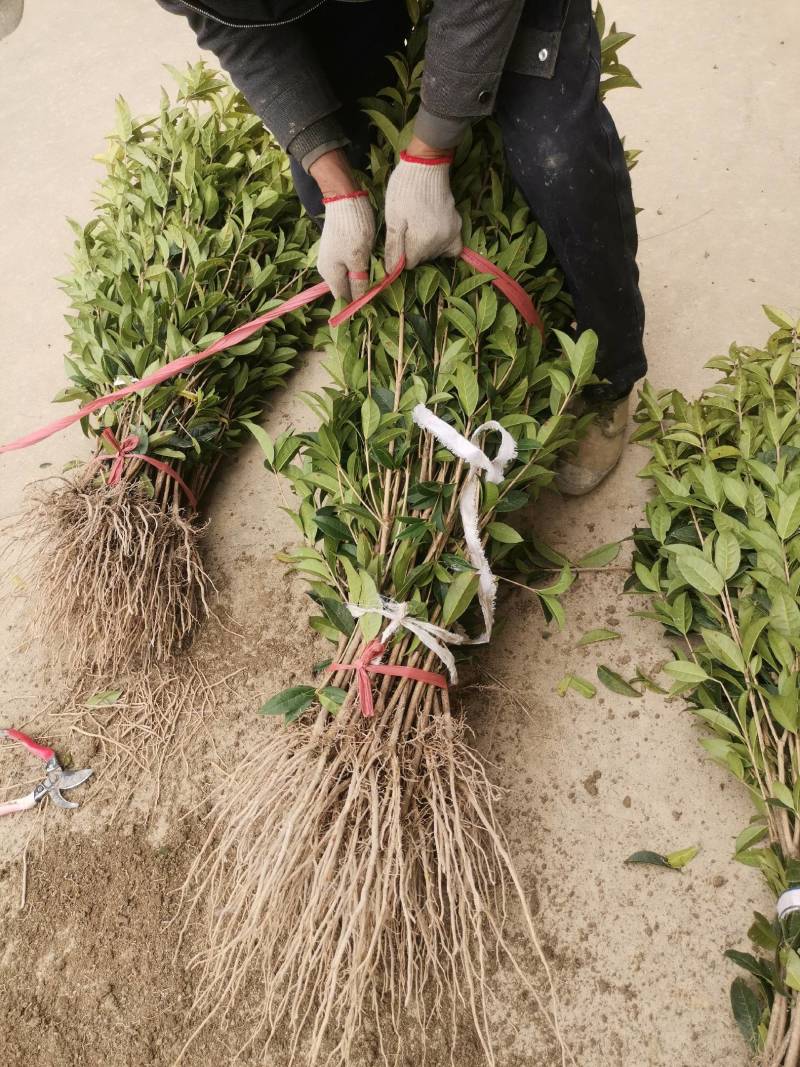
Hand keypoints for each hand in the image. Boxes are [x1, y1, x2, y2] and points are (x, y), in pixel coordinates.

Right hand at [310, 149, 374, 300]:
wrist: (345, 197)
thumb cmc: (352, 230)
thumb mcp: (358, 260)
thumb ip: (359, 283)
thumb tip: (361, 302)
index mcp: (330, 275)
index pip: (344, 299)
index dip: (358, 305)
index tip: (375, 305)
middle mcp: (328, 269)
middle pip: (346, 288)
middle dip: (362, 291)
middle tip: (381, 290)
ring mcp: (333, 257)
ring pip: (350, 276)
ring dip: (363, 279)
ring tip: (379, 279)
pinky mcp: (339, 247)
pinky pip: (351, 265)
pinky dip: (361, 267)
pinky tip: (372, 264)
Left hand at [384, 136, 461, 271]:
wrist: (426, 165)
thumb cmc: (404, 190)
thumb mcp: (393, 219)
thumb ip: (394, 248)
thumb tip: (392, 272)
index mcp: (422, 242)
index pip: (409, 264)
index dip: (401, 254)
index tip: (398, 238)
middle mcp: (440, 242)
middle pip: (423, 259)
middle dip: (413, 249)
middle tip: (407, 227)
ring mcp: (452, 233)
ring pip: (435, 253)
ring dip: (426, 246)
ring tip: (418, 224)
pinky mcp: (458, 225)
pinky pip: (453, 247)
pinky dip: (444, 245)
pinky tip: (434, 234)